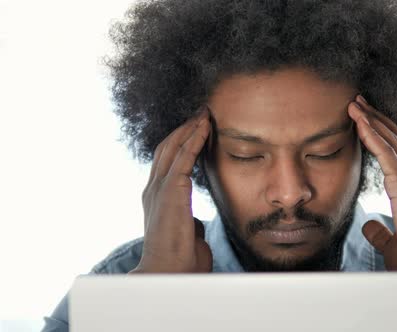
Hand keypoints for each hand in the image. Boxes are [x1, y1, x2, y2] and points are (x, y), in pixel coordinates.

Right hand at [130, 106, 212, 272]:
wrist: (167, 271)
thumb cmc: (179, 257)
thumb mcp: (186, 233)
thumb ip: (189, 220)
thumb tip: (197, 221)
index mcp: (157, 198)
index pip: (167, 161)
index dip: (181, 143)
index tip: (196, 130)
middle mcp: (154, 188)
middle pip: (167, 148)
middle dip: (183, 129)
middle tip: (200, 113)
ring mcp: (159, 188)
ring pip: (173, 147)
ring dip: (189, 128)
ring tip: (204, 114)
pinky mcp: (170, 190)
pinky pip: (184, 157)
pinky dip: (194, 139)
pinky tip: (204, 127)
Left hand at [348, 95, 396, 270]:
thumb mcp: (392, 239)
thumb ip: (380, 230)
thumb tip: (369, 225)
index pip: (395, 149)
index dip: (379, 131)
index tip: (362, 117)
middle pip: (393, 137)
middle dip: (374, 117)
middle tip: (357, 101)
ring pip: (390, 139)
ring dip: (371, 119)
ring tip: (354, 103)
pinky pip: (386, 154)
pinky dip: (372, 135)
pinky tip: (360, 122)